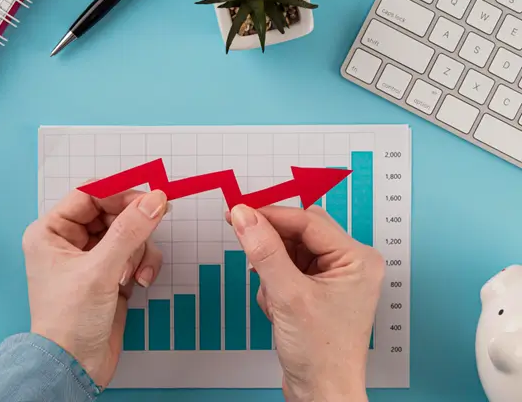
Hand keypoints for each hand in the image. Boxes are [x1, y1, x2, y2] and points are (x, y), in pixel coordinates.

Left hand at [21, 189, 167, 388]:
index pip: (89, 195)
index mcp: (52, 232)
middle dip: (133, 227)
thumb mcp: (101, 270)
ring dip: (140, 251)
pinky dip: (143, 265)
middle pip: (113, 213)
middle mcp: (70, 241)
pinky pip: (135, 254)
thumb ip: (129, 231)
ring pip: (128, 234)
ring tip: (134, 274)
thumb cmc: (70, 320)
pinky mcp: (110, 275)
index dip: (120, 193)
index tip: (151, 196)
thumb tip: (154, 200)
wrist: (75, 367)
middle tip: (154, 226)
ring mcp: (92, 258)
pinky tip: (139, 283)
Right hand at [227, 204, 383, 401]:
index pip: (308, 221)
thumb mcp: (288, 296)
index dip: (271, 215)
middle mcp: (349, 264)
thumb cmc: (321, 354)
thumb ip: (264, 251)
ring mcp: (332, 278)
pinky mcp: (317, 291)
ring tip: (273, 298)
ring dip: (271, 270)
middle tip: (245, 245)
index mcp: (356, 259)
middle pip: (299, 233)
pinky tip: (276, 308)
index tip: (239, 212)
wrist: (321, 394)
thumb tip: (245, 216)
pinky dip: (273, 284)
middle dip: (272, 247)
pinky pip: (287, 270)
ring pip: (289, 252)